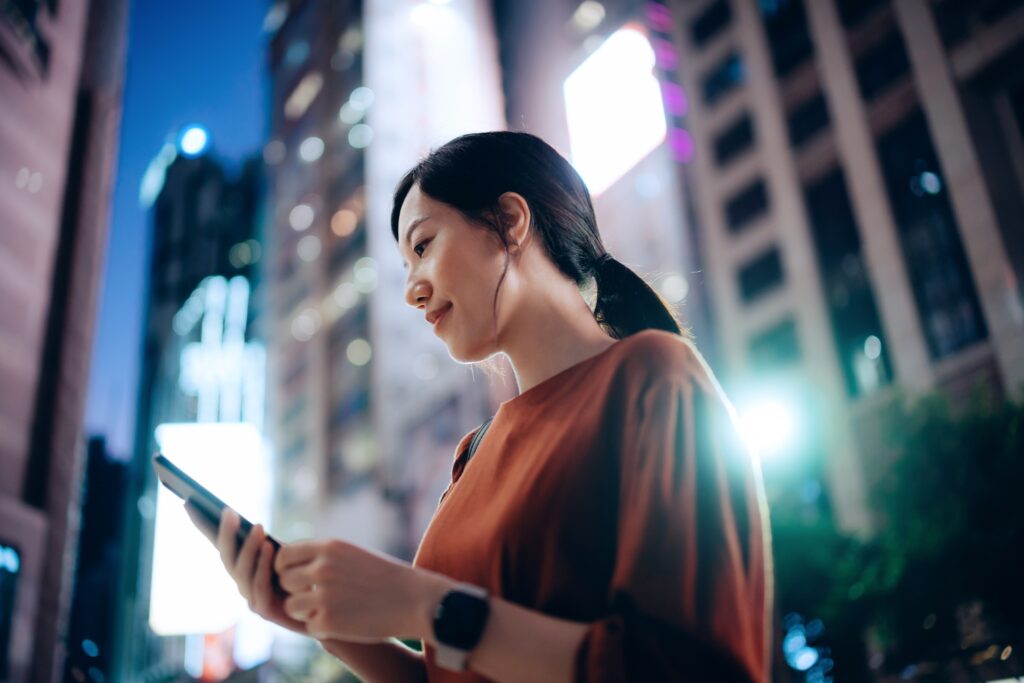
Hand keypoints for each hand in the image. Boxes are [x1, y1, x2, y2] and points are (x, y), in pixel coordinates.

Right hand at [183, 502, 306, 634]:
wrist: (326, 605)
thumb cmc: (306, 573)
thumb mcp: (287, 550)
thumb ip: (267, 541)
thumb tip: (253, 521)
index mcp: (244, 565)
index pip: (219, 543)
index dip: (203, 526)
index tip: (189, 502)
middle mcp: (242, 582)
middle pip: (226, 557)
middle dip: (225, 534)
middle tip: (229, 512)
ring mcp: (251, 598)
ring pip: (241, 573)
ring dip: (248, 549)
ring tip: (258, 528)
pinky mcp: (265, 611)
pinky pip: (259, 588)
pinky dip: (263, 568)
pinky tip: (270, 549)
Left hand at [275, 539, 452, 642]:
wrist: (415, 600)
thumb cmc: (384, 577)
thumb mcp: (351, 554)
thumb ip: (321, 556)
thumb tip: (287, 561)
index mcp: (329, 547)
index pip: (284, 555)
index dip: (286, 568)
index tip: (297, 577)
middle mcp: (322, 568)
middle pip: (284, 581)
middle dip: (295, 590)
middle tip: (314, 596)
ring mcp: (324, 596)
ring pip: (291, 606)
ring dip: (305, 611)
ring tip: (327, 609)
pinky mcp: (328, 622)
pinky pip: (309, 626)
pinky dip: (323, 627)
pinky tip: (343, 621)